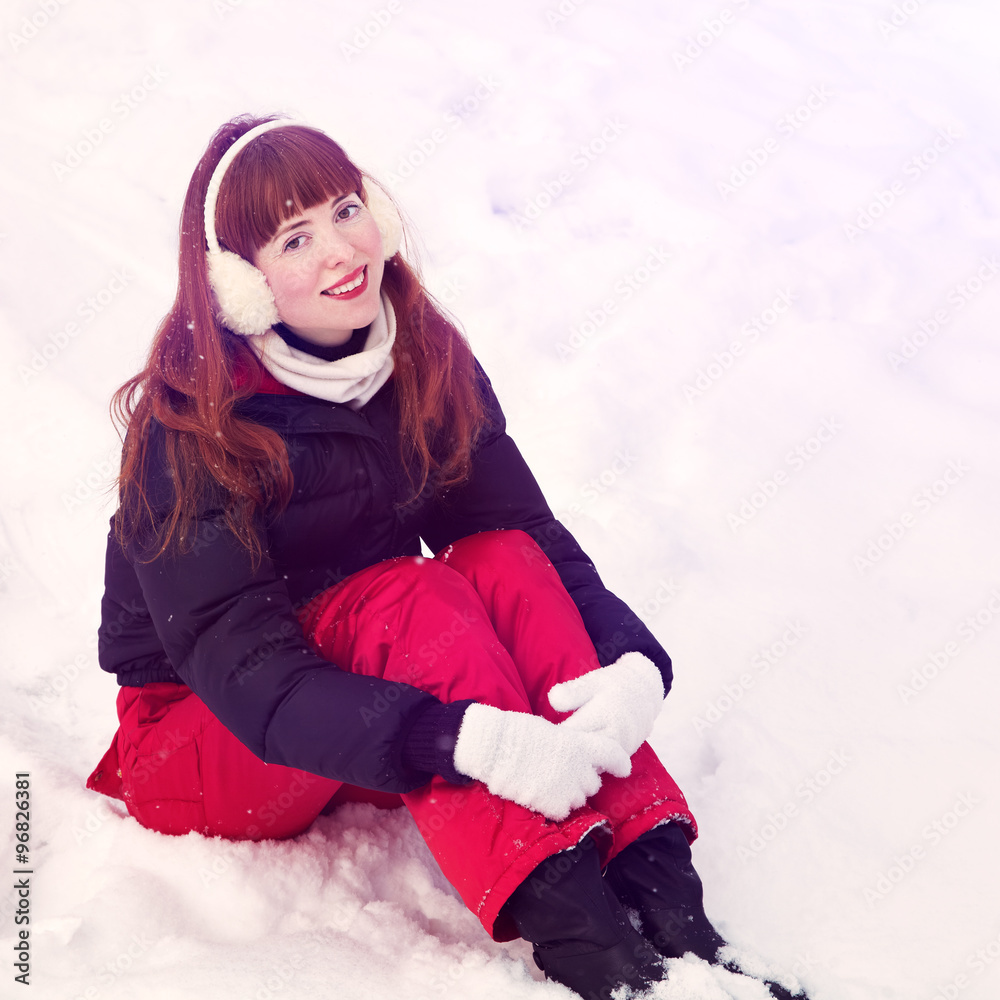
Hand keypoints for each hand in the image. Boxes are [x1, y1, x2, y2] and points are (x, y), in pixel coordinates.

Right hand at [452, 703, 631, 820]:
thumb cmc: (517, 732)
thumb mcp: (551, 731)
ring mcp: (567, 789)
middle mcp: (580, 769)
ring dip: (568, 793)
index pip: (613, 754)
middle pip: (594, 782)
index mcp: (581, 745)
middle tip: (562, 773)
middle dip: (583, 779)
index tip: (622, 768)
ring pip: (579, 799)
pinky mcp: (553, 806)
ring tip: (547, 782)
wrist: (494, 748)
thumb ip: (569, 746)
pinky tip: (539, 794)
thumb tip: (572, 753)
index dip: (619, 762)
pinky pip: (562, 811)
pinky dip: (554, 806)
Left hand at [548, 652, 664, 758]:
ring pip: (593, 765)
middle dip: (563, 753)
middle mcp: (616, 734)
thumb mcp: (592, 681)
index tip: (541, 735)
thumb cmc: (612, 685)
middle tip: (547, 749)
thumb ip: (572, 692)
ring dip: (577, 762)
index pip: (571, 734)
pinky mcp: (626, 756)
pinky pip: (604, 767)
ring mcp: (623, 748)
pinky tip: (577, 759)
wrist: (645, 692)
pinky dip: (590, 765)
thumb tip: (552, 701)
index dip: (553, 737)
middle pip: (582, 754)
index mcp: (604, 714)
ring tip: (561, 755)